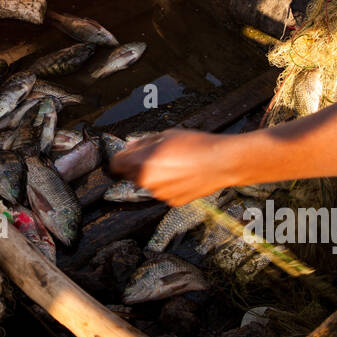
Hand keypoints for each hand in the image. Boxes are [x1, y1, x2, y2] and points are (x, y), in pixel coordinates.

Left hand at [109, 129, 234, 205]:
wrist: (221, 163)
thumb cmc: (196, 145)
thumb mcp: (166, 135)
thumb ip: (143, 142)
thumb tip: (130, 146)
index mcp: (142, 163)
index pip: (116, 165)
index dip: (121, 158)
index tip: (126, 155)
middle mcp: (147, 182)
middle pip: (131, 175)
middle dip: (138, 167)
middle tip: (155, 156)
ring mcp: (160, 194)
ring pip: (148, 185)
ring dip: (154, 176)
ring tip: (174, 164)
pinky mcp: (172, 202)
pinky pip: (163, 192)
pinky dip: (168, 185)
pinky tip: (182, 174)